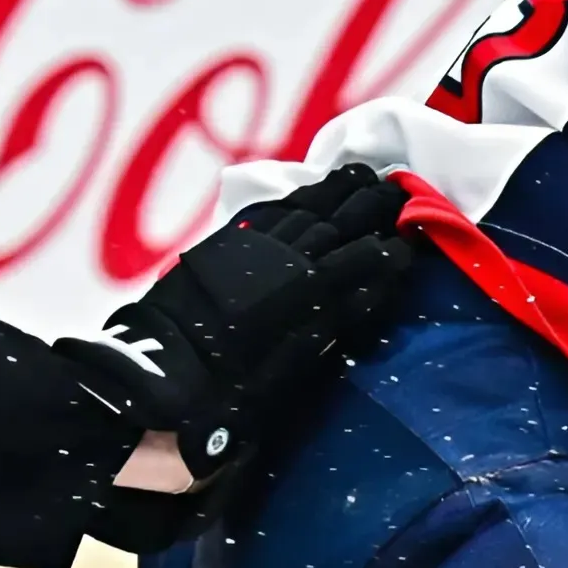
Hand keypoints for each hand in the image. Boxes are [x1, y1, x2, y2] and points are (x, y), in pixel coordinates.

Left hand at [97, 169, 414, 481]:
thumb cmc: (228, 392)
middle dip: (374, 204)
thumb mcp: (291, 369)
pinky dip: (297, 197)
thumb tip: (375, 288)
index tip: (410, 239)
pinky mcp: (224, 244)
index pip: (362, 257)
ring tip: (364, 176)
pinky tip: (309, 191)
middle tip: (400, 192)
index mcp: (308, 291)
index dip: (390, 247)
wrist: (157, 377)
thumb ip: (334, 322)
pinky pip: (272, 210)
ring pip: (307, 206)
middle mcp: (285, 258)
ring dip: (338, 190)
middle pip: (339, 219)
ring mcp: (253, 245)